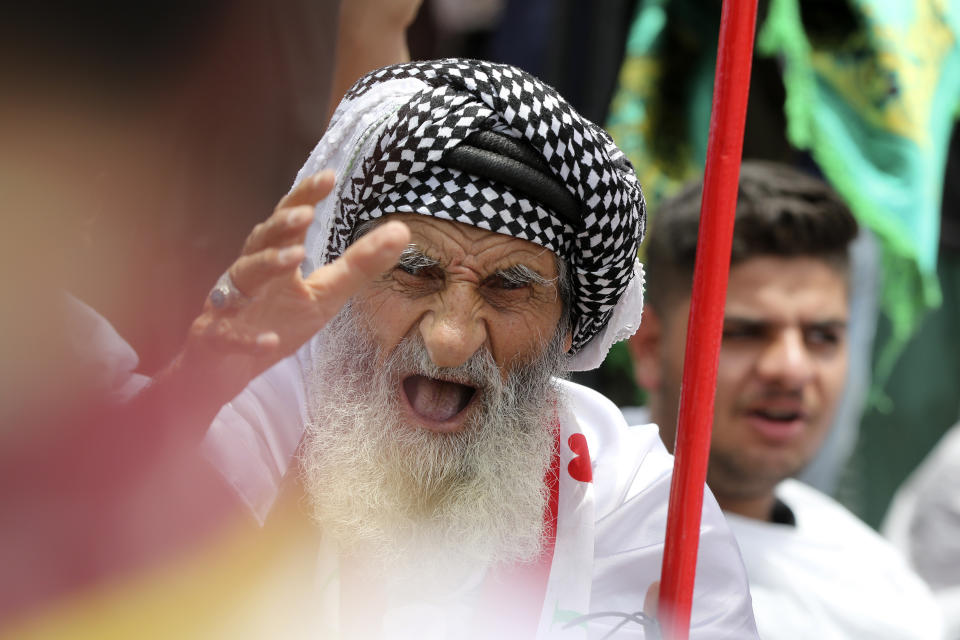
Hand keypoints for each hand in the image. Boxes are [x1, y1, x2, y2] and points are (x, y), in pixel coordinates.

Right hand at [182, 170, 409, 399]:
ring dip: (266, 265)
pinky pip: (229, 336)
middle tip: (306, 214)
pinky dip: (249, 338)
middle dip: (281, 226)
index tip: (330, 177)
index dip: (304, 197)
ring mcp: (229, 304)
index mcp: (274, 258)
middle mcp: (249, 273)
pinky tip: (270, 341)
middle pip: (260, 240)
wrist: (228, 368)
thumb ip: (359, 265)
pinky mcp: (216, 338)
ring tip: (294, 258)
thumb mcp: (325, 294)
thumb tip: (402, 231)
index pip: (288, 221)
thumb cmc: (277, 321)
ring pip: (242, 277)